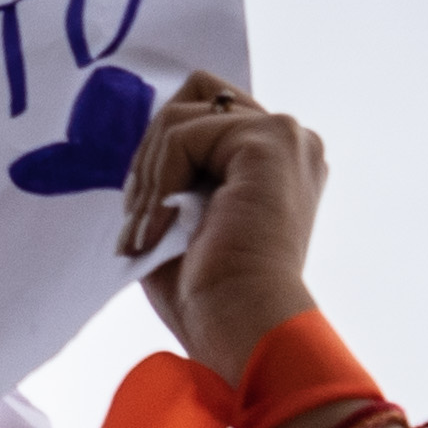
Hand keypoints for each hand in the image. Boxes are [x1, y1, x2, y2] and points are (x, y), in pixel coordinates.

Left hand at [114, 80, 327, 375]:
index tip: (143, 216)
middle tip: (137, 221)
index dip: (162, 156)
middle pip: (193, 99)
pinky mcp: (269, 141)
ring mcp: (285, 137)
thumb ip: (176, 173)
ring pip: (181, 117)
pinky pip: (183, 135)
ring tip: (145, 234)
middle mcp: (290, 143)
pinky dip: (158, 184)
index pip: (206, 115)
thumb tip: (143, 148)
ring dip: (149, 177)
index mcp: (276, 163)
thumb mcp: (184, 221)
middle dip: (151, 158)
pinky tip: (157, 231)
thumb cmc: (212, 297)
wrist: (241, 329)